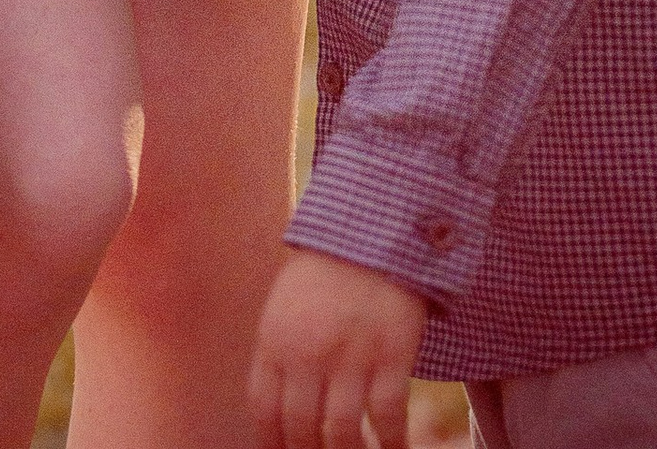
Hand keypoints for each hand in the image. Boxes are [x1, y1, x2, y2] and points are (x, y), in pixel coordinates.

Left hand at [250, 248, 424, 448]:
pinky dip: (392, 442)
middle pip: (301, 428)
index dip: (272, 445)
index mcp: (276, 339)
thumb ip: (278, 354)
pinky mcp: (392, 355)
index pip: (264, 411)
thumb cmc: (328, 274)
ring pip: (342, 431)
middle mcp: (309, 352)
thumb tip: (279, 413)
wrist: (376, 230)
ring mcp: (351, 355)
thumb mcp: (284, 306)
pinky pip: (388, 416)